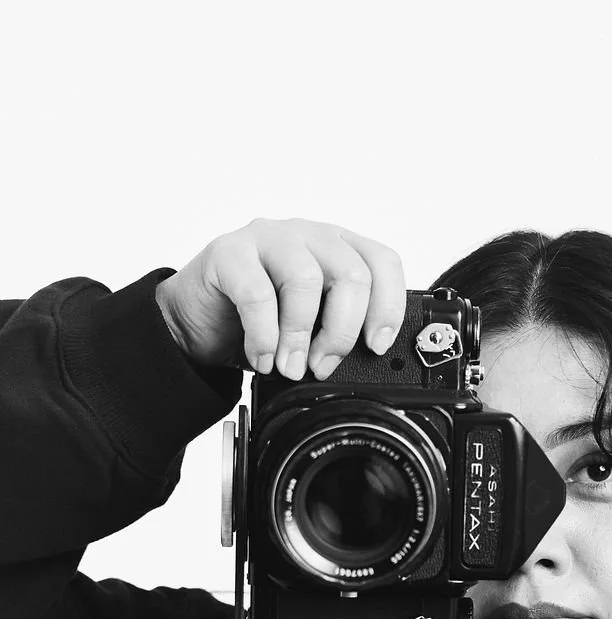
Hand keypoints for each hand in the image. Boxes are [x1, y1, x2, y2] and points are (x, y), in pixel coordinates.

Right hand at [154, 217, 405, 378]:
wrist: (200, 322)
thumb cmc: (262, 322)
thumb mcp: (312, 329)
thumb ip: (337, 332)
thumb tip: (361, 365)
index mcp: (339, 249)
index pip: (382, 263)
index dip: (388, 307)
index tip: (377, 346)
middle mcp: (309, 236)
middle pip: (351, 274)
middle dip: (341, 333)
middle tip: (323, 367)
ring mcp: (269, 238)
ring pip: (305, 279)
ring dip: (300, 335)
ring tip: (290, 367)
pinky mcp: (229, 252)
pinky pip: (256, 293)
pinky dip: (264, 335)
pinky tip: (262, 358)